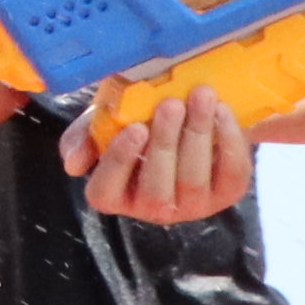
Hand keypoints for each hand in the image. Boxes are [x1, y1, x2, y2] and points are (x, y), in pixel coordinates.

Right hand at [67, 87, 254, 225]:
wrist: (188, 110)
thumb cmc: (140, 115)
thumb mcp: (108, 119)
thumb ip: (85, 135)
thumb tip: (73, 165)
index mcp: (116, 194)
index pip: (105, 192)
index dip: (119, 162)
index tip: (134, 128)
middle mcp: (152, 208)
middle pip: (155, 189)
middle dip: (165, 143)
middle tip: (170, 104)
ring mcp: (192, 206)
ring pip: (193, 180)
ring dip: (197, 134)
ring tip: (200, 96)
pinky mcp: (227, 194)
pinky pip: (231, 173)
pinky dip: (228, 139)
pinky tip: (221, 110)